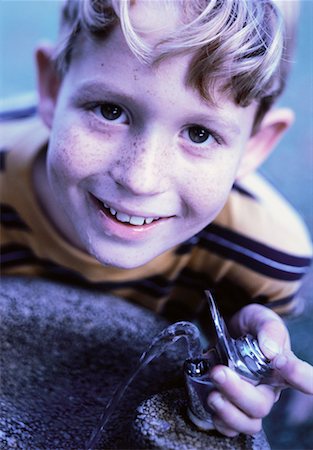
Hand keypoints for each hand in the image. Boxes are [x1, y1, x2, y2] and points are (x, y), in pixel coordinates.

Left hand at [206, 304, 312, 436]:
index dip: (301, 378)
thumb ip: (269, 329)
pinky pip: (230, 428)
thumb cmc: (251, 327)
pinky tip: (211, 401)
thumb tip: (271, 352)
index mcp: (284, 369)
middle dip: (238, 391)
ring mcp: (250, 400)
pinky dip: (219, 420)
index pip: (306, 380)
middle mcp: (268, 389)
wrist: (229, 330)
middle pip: (261, 405)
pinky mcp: (231, 406)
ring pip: (248, 422)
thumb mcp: (260, 318)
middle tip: (219, 372)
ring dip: (228, 412)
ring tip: (213, 394)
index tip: (281, 362)